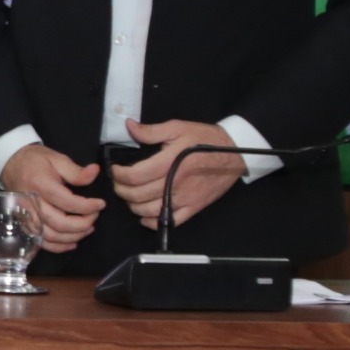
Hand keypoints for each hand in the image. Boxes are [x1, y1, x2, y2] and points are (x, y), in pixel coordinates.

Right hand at [0, 141, 101, 247]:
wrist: (11, 164)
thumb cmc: (35, 161)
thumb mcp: (57, 159)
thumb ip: (76, 171)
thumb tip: (95, 172)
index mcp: (40, 185)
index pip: (67, 202)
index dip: (87, 206)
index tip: (101, 204)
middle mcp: (32, 204)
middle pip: (59, 223)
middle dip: (82, 224)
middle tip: (95, 217)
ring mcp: (26, 216)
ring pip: (52, 236)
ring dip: (73, 236)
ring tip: (88, 228)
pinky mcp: (25, 224)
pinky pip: (41, 242)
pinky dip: (58, 247)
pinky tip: (72, 243)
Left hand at [113, 118, 244, 231]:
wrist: (234, 153)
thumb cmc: (205, 139)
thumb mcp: (178, 128)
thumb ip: (151, 131)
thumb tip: (129, 127)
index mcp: (170, 162)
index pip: (135, 176)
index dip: (119, 175)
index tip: (116, 170)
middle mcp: (175, 183)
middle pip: (138, 195)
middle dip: (121, 190)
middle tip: (119, 183)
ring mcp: (184, 198)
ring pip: (149, 211)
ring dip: (133, 206)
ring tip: (131, 196)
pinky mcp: (193, 208)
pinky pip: (169, 222)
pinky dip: (152, 222)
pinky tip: (145, 214)